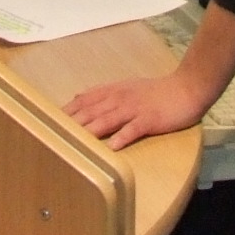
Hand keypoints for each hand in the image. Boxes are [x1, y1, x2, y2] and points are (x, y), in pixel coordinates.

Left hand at [67, 70, 215, 148]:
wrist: (186, 87)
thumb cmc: (157, 91)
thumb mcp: (127, 86)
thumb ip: (104, 93)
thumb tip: (79, 97)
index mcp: (114, 91)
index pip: (84, 100)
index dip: (67, 111)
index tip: (48, 121)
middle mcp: (120, 98)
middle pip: (91, 110)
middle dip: (72, 122)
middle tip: (53, 134)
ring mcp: (135, 109)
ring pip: (108, 119)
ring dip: (91, 130)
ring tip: (75, 141)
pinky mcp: (149, 120)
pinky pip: (133, 129)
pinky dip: (122, 138)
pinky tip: (112, 148)